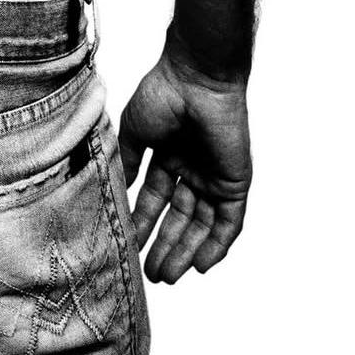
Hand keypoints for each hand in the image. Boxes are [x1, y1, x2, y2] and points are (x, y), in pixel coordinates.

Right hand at [117, 46, 251, 283]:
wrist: (196, 78)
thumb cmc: (163, 94)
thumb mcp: (135, 130)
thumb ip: (129, 161)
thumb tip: (120, 190)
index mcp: (168, 155)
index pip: (156, 199)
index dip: (144, 223)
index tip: (130, 246)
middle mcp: (192, 169)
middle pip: (179, 218)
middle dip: (165, 245)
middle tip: (150, 274)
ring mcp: (214, 177)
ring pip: (201, 225)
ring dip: (186, 251)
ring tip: (167, 275)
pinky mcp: (235, 183)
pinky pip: (229, 222)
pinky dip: (216, 245)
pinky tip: (200, 266)